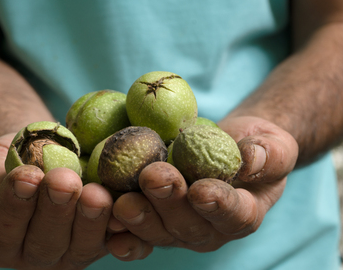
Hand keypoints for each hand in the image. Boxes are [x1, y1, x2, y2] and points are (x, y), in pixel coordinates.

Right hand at [0, 134, 152, 268]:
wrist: (47, 156)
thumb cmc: (16, 160)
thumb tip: (25, 175)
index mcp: (1, 239)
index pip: (3, 231)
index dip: (15, 205)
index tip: (27, 175)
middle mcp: (35, 254)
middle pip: (46, 245)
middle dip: (57, 212)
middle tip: (64, 181)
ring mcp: (73, 254)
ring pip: (83, 247)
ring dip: (91, 220)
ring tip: (96, 193)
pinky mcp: (105, 244)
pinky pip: (121, 245)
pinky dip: (126, 233)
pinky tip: (128, 211)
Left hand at [107, 116, 297, 252]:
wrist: (228, 149)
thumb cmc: (254, 147)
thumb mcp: (272, 145)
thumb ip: (268, 155)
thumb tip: (251, 159)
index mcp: (242, 214)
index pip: (234, 214)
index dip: (218, 205)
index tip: (202, 190)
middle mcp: (208, 230)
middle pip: (187, 224)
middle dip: (168, 202)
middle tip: (153, 178)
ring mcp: (177, 230)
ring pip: (157, 231)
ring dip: (138, 216)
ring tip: (122, 200)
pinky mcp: (153, 223)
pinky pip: (135, 233)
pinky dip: (121, 232)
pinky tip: (106, 224)